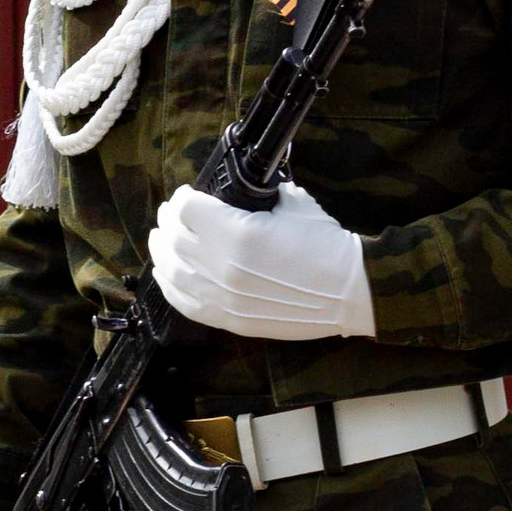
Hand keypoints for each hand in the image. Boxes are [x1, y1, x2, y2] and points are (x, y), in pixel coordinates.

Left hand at [150, 180, 375, 342]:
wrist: (350, 292)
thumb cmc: (327, 246)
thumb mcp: (294, 204)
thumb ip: (259, 197)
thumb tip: (242, 190)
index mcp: (238, 234)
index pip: (188, 210)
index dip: (183, 198)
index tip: (188, 195)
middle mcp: (224, 267)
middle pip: (175, 239)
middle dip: (169, 221)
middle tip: (170, 214)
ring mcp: (224, 298)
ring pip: (173, 271)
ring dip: (161, 251)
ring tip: (160, 239)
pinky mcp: (229, 320)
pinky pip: (185, 303)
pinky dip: (169, 286)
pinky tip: (165, 273)